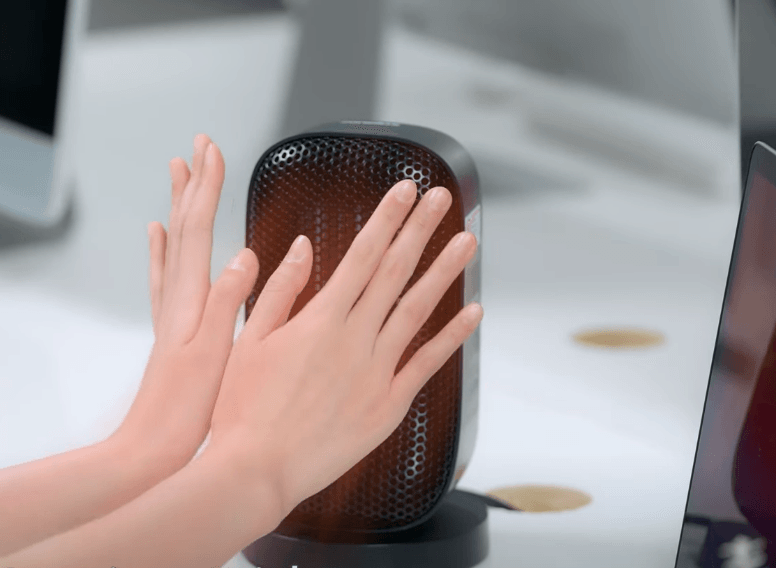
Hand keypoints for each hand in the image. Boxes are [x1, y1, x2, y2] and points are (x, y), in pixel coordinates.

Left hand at [114, 134, 261, 470]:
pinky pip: (163, 275)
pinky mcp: (171, 327)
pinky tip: (156, 236)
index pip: (197, 230)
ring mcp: (171, 311)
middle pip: (182, 227)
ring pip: (173, 244)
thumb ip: (226, 301)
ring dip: (178, 206)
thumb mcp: (213, 353)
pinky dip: (160, 248)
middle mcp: (177, 299)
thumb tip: (244, 254)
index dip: (206, 189)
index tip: (214, 152)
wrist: (151, 446)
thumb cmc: (183, 409)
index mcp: (190, 301)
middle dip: (193, 184)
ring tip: (179, 176)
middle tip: (200, 148)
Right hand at [209, 179, 481, 515]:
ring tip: (466, 241)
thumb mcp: (248, 339)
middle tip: (441, 199)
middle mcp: (354, 338)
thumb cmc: (244, 409)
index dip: (387, 217)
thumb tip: (300, 248)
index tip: (404, 191)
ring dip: (444, 272)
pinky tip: (471, 313)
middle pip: (395, 271)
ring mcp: (376, 371)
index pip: (362, 254)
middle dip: (420, 229)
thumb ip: (279, 289)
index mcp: (320, 319)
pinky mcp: (389, 404)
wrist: (257, 470)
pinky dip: (451, 337)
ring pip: (418, 310)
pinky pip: (427, 364)